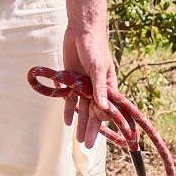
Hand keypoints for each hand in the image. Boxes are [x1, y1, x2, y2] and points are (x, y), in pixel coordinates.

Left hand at [59, 24, 115, 147]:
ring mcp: (83, 85)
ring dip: (80, 123)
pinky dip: (68, 109)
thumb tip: (103, 108)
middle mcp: (96, 88)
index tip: (99, 135)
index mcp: (108, 86)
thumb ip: (99, 87)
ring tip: (78, 139)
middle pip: (94, 112)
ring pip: (82, 108)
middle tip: (87, 145)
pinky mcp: (71, 80)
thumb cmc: (94, 47)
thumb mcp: (97, 67)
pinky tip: (67, 121)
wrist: (81, 30)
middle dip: (91, 128)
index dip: (102, 122)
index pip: (106, 109)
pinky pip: (70, 98)